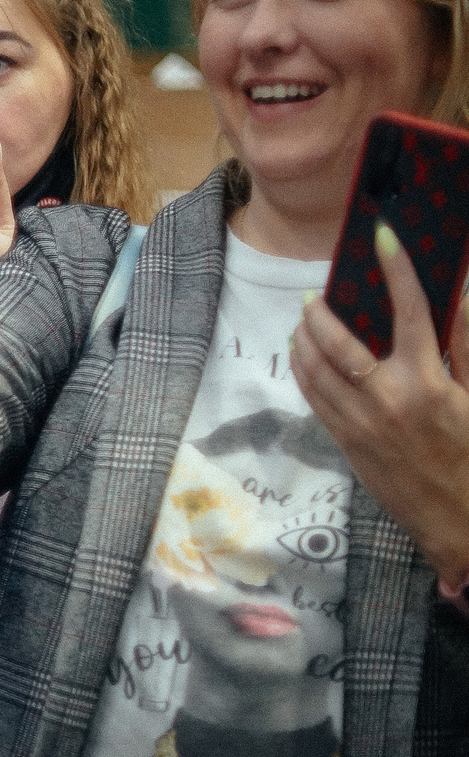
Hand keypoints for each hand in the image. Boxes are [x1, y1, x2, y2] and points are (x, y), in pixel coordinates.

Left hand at [290, 220, 468, 594]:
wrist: (457, 519)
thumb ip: (464, 345)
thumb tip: (459, 298)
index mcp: (428, 382)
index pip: (409, 312)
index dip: (396, 270)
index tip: (383, 237)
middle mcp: (387, 398)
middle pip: (339, 340)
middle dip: (322, 311)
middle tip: (316, 293)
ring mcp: (360, 421)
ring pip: (316, 368)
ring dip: (304, 338)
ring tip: (304, 319)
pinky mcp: (345, 441)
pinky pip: (313, 396)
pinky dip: (303, 369)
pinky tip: (303, 355)